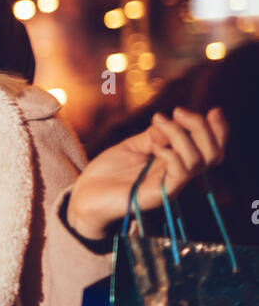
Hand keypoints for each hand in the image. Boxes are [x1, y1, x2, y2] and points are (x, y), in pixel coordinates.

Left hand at [66, 107, 227, 240]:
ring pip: (198, 160)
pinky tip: (153, 147)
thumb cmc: (108, 173)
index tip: (213, 110)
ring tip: (159, 121)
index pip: (212, 149)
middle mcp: (178, 176)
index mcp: (176, 163)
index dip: (219, 130)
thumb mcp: (133, 146)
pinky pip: (180, 174)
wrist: (85, 195)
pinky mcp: (159, 195)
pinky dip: (171, 153)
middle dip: (201, 127)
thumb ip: (155, 135)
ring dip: (180, 134)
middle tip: (177, 111)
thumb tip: (171, 122)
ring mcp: (170, 187)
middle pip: (213, 154)